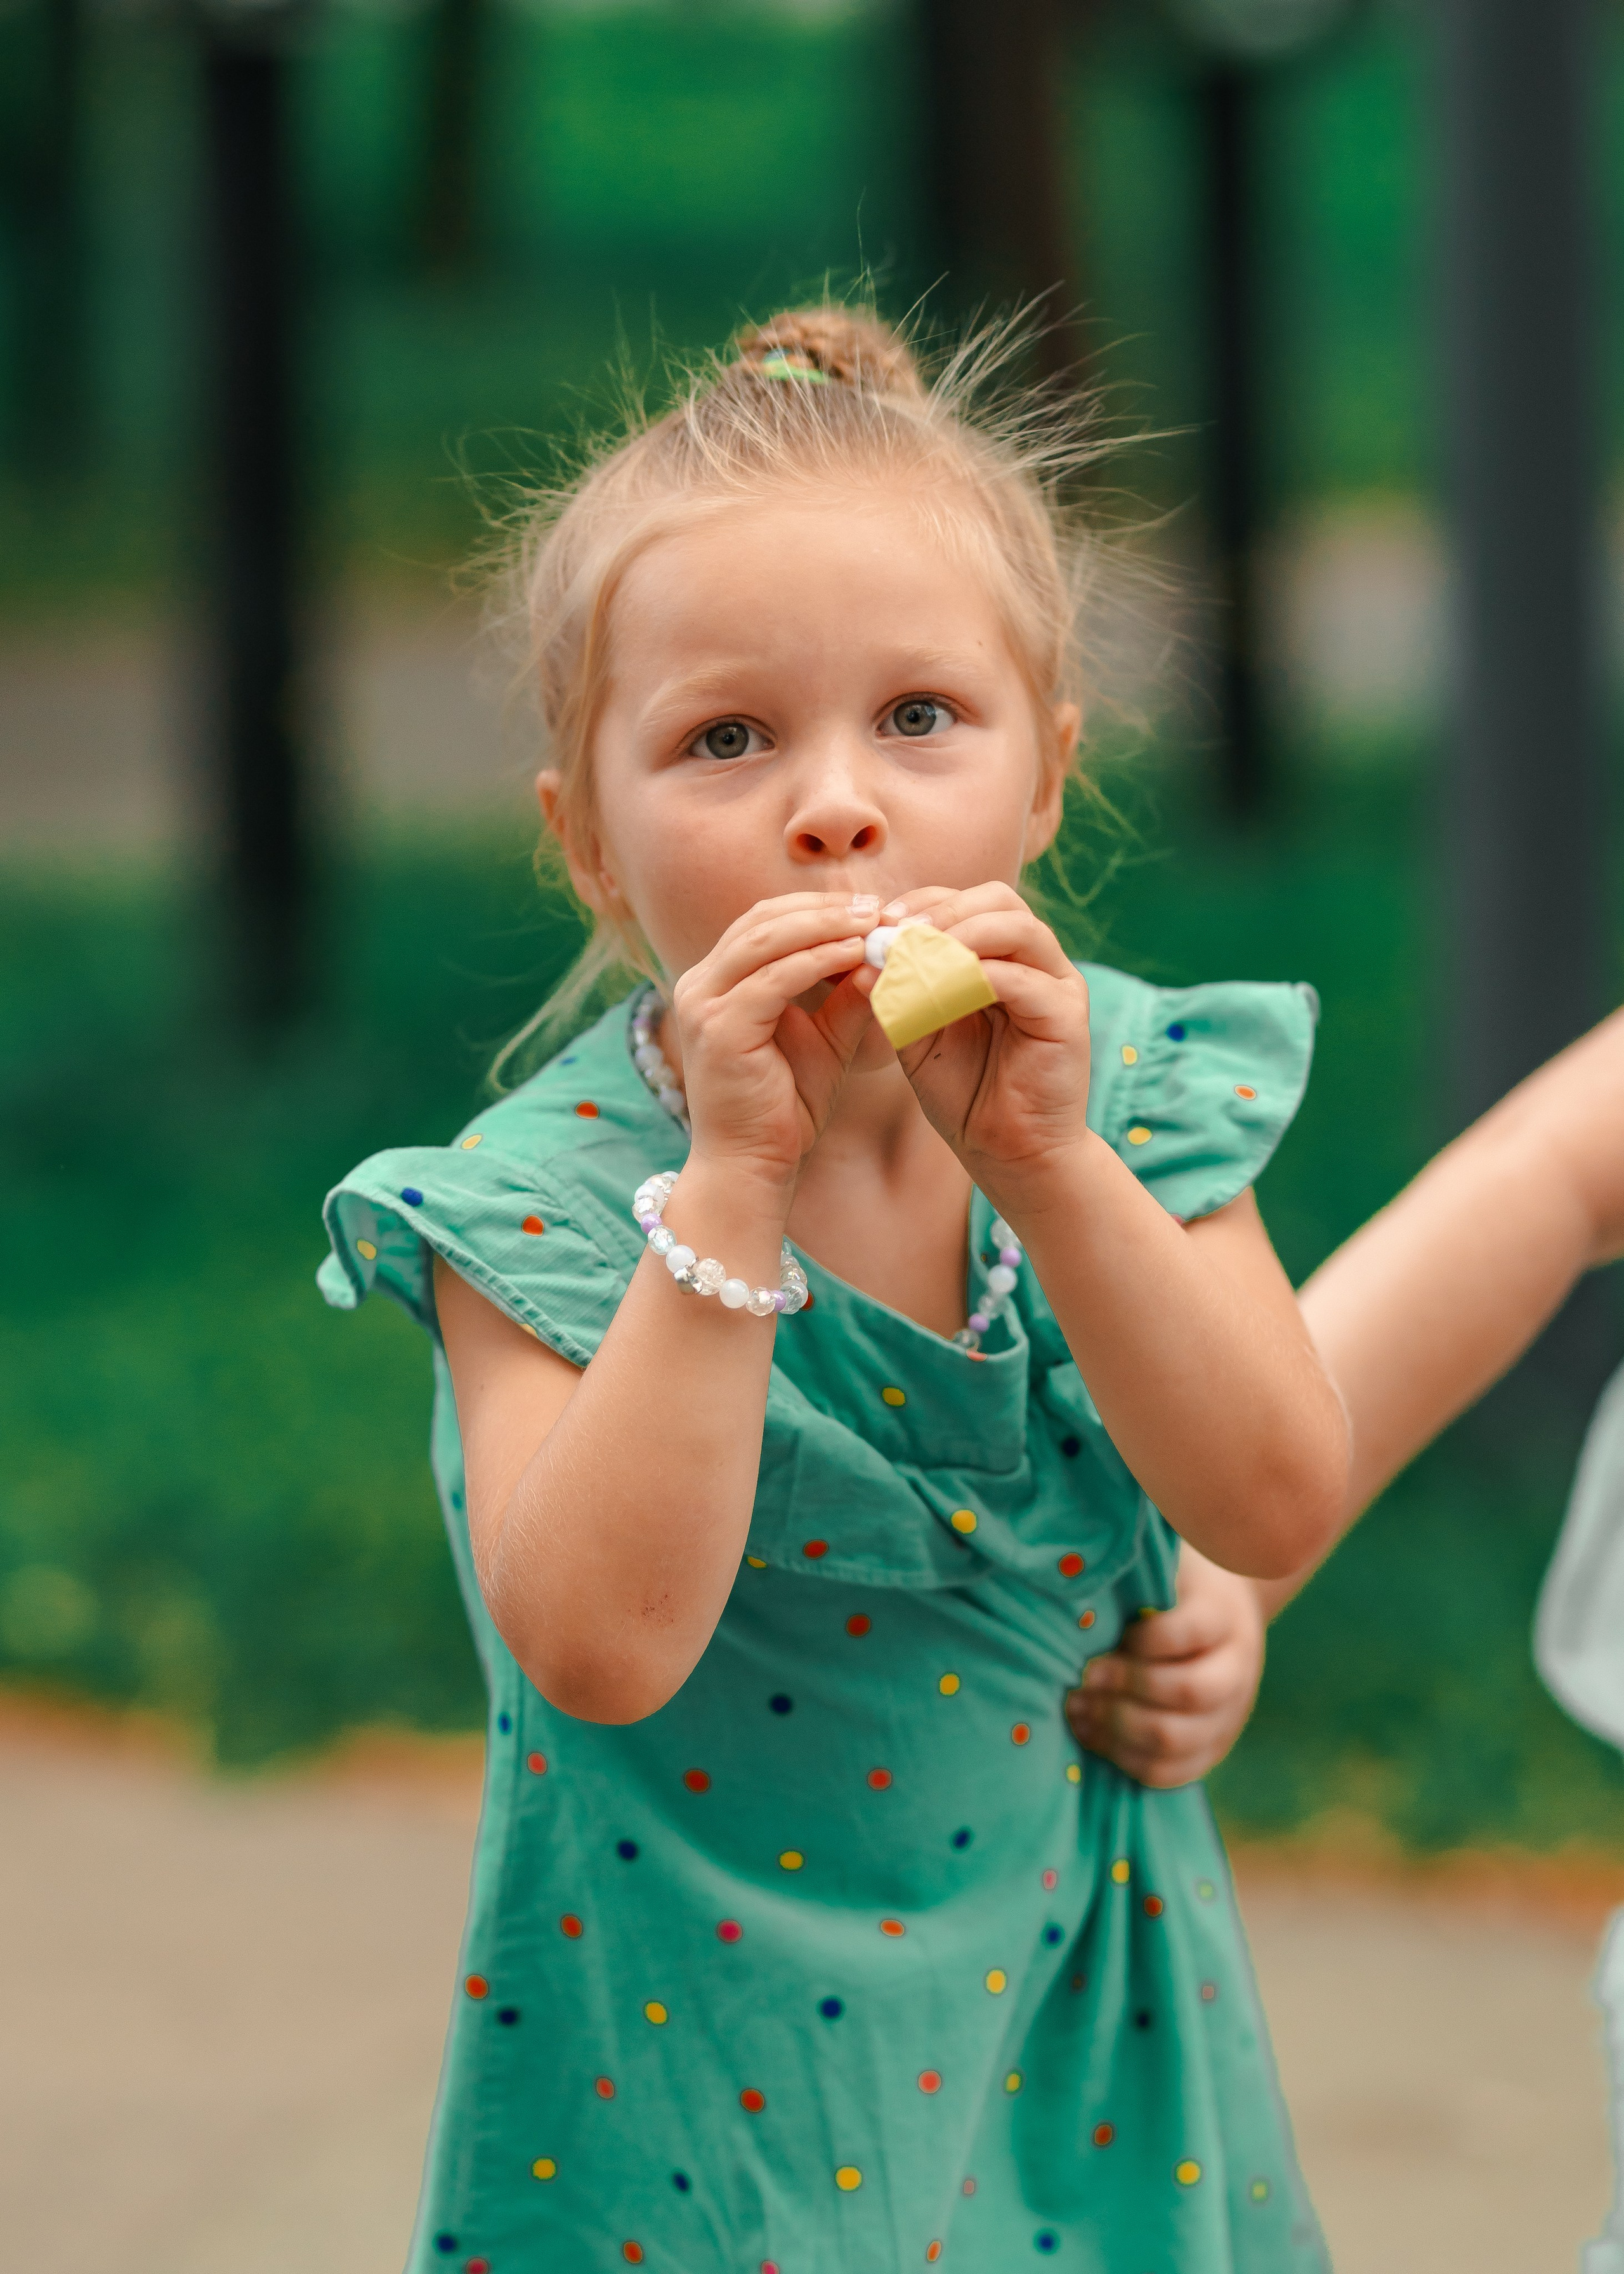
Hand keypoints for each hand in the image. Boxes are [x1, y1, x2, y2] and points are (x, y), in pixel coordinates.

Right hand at [671, 893, 876, 1184]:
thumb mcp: (825, 1040)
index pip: (764, 922)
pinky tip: (856, 954)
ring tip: (872, 922)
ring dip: (825, 924)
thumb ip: (847, 998)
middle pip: (763, 919)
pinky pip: (775, 978)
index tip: (871, 908)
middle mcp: (699, 984)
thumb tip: (881, 954)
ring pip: (767, 938)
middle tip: (876, 906)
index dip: (818, 908)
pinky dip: (819, 960)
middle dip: (824, 908)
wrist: (752, 1166)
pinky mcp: (719, 1027)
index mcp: (716, 982)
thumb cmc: (785, 1108)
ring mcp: (703, 1003)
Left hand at [856, 884, 1092, 1192]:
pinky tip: (940, 991)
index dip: (923, 904)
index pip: (967, 903)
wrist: (1006, 1154)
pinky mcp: (1069, 1014)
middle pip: (998, 899)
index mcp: (1003, 958)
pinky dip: (976, 977)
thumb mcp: (919, 1034)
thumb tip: (867, 956)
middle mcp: (1036, 962)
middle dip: (943, 909)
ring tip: (918, 954)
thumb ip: (900, 992)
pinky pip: (1023, 979)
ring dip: (961, 934)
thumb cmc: (965, 1093)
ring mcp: (1058, 984)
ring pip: (1017, 927)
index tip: (879, 924)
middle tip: (899, 932)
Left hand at [1064, 1545, 1265, 1787]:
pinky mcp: (1210, 1750)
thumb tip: (1073, 1582)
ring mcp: (1228, 1718)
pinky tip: (1090, 1734)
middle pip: (1188, 1692)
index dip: (1144, 1639)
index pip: (1191, 1632)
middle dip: (1125, 1687)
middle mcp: (1236, 1671)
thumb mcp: (1163, 1571)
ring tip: (1077, 1708)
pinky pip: (1170, 1772)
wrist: (1223, 1620)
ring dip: (1118, 1728)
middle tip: (1082, 1677)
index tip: (1107, 1635)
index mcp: (1224, 1618)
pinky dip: (1125, 1758)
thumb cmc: (1174, 1588)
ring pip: (1176, 1740)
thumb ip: (1133, 1582)